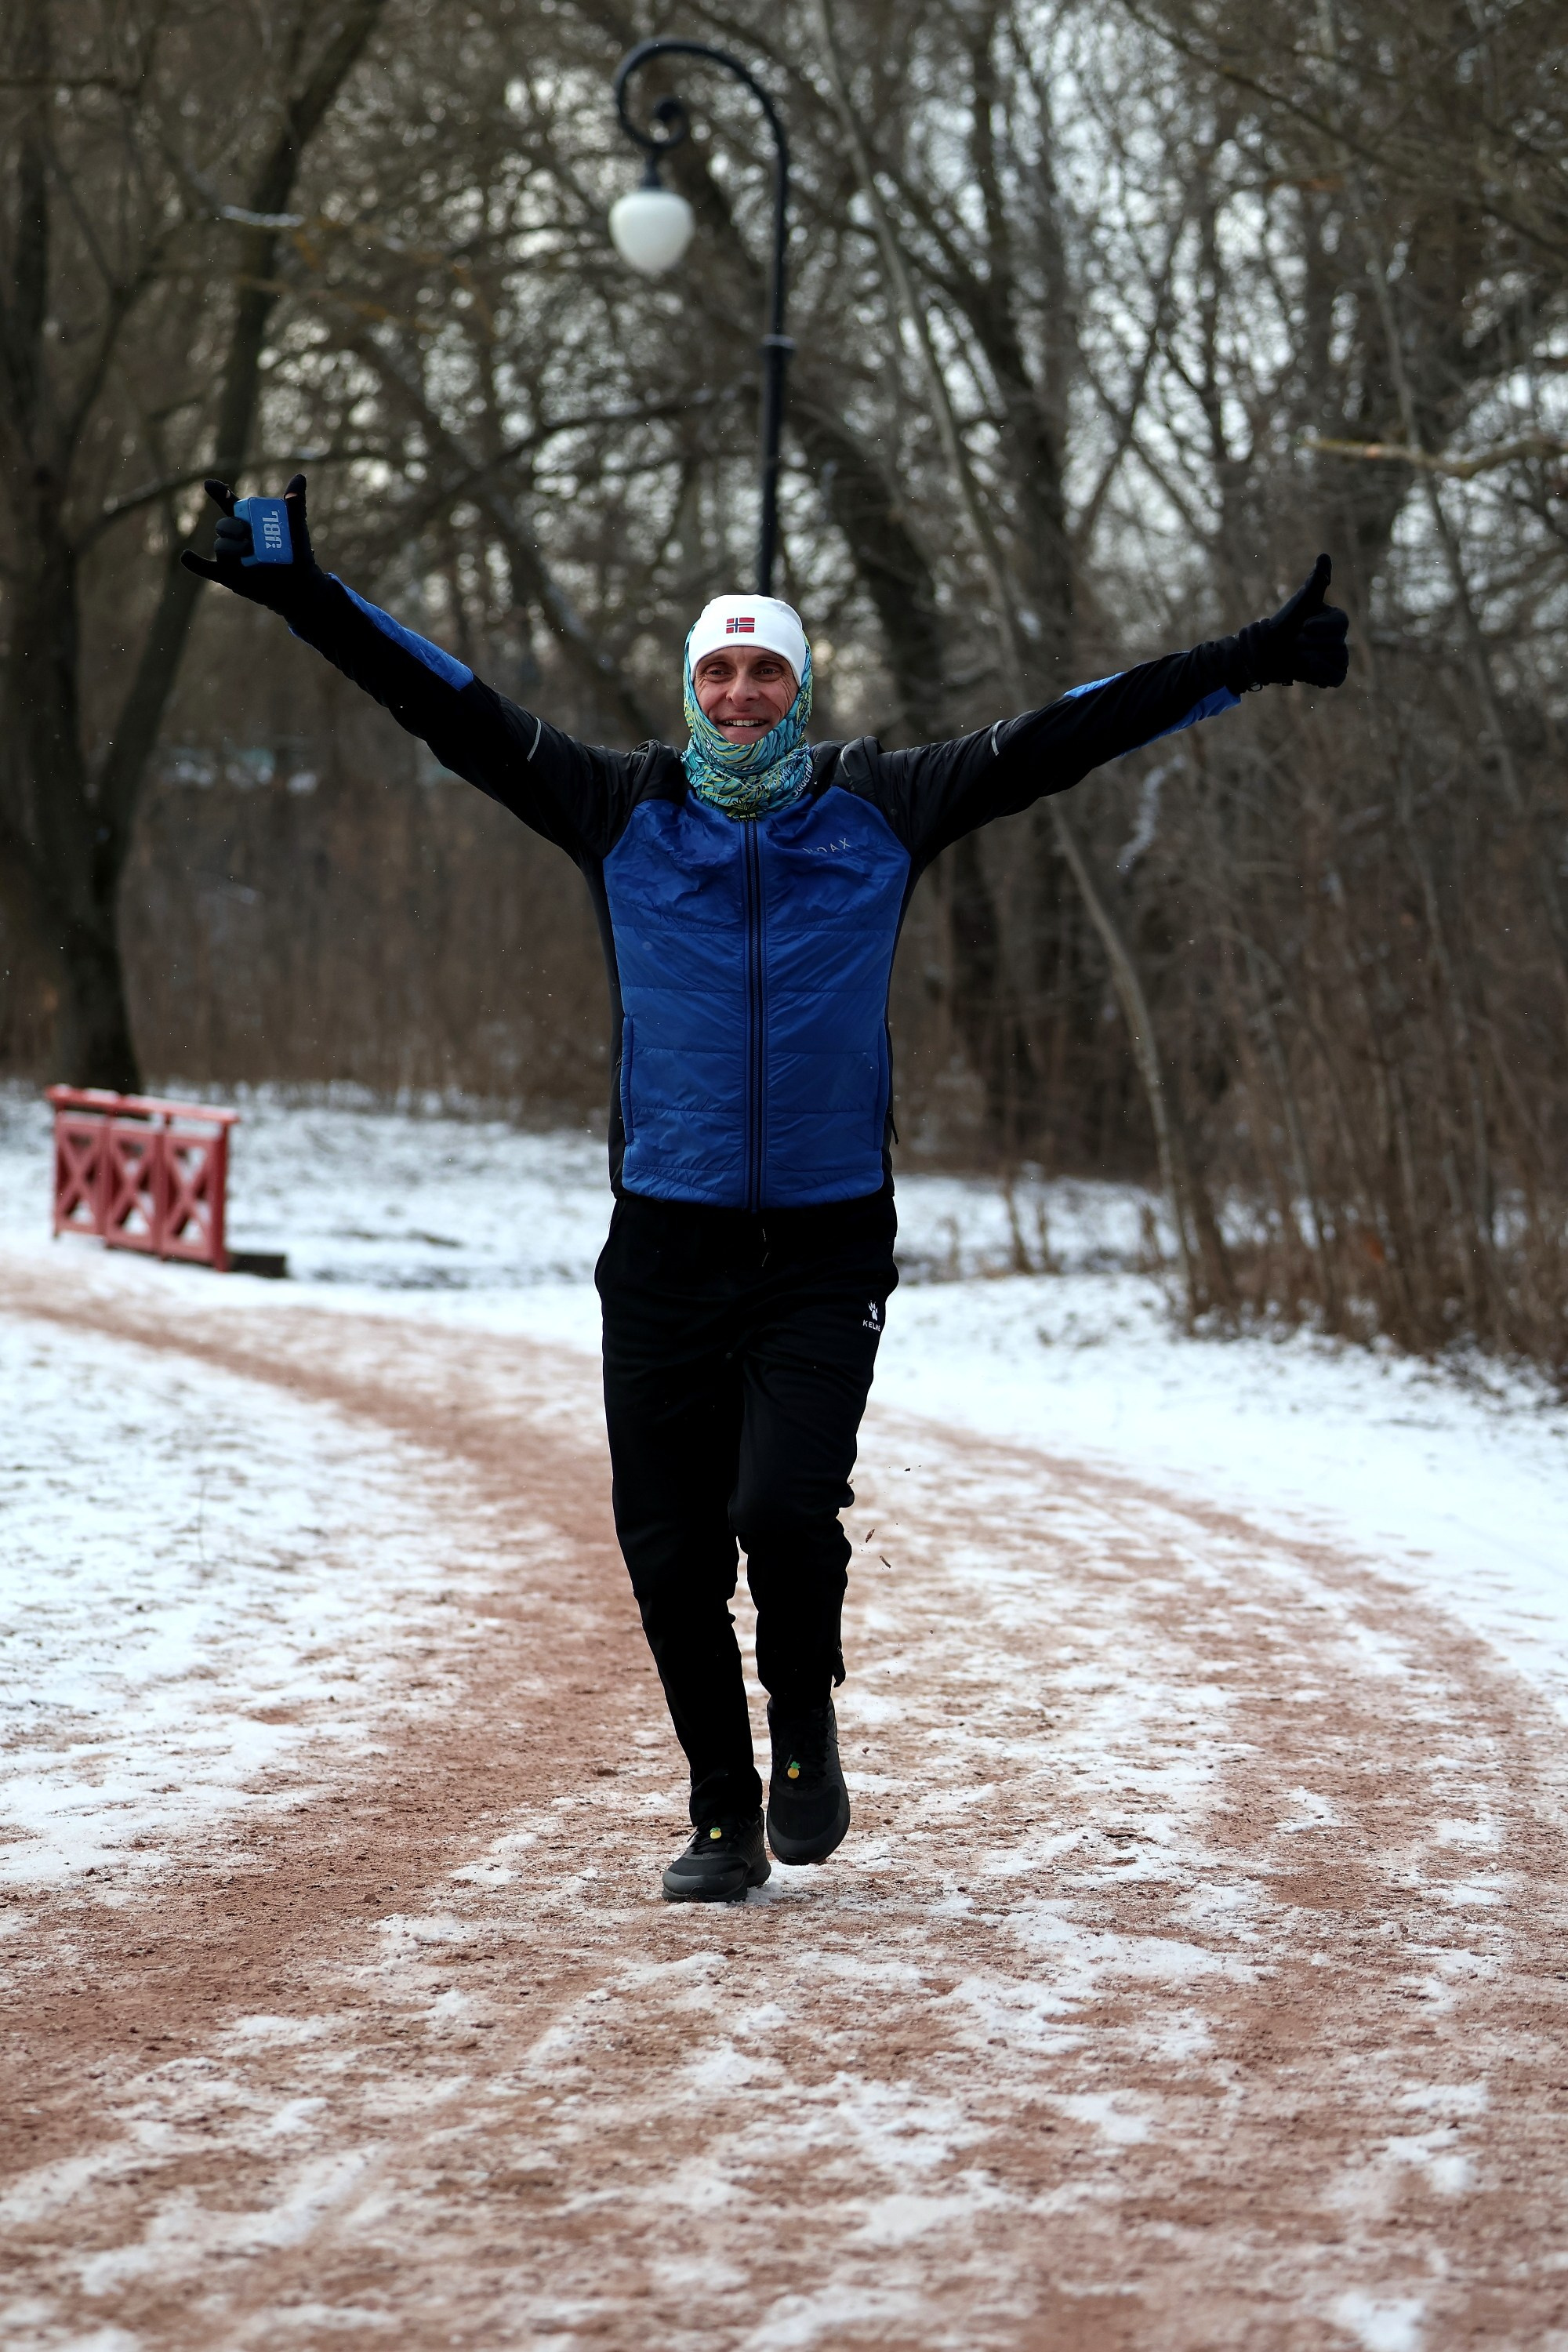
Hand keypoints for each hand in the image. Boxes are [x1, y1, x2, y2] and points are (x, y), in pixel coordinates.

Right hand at [181, 472, 316, 609]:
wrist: (300, 586)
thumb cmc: (297, 555)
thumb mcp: (296, 528)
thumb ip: (294, 505)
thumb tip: (299, 478)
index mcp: (248, 522)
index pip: (229, 503)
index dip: (219, 493)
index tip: (210, 485)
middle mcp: (236, 537)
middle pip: (223, 526)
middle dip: (231, 527)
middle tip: (246, 533)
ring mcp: (231, 557)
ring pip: (220, 546)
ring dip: (230, 547)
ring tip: (247, 550)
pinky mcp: (228, 576)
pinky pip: (207, 569)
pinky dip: (195, 564)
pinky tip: (186, 557)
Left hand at [1233, 554, 1349, 689]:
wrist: (1267, 652)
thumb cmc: (1284, 624)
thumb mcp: (1300, 602)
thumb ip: (1316, 582)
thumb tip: (1325, 555)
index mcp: (1334, 619)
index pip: (1341, 623)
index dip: (1322, 627)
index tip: (1304, 627)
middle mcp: (1339, 638)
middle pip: (1338, 643)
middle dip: (1310, 643)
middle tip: (1295, 642)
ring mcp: (1335, 657)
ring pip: (1338, 659)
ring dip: (1312, 658)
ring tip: (1297, 655)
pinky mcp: (1329, 675)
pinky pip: (1337, 678)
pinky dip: (1323, 674)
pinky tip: (1308, 669)